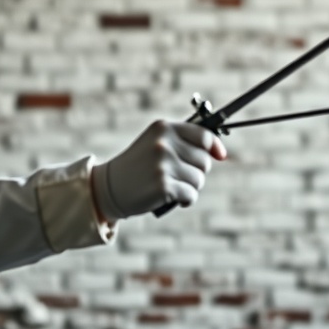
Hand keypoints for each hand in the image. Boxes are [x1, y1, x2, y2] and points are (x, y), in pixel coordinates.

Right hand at [90, 121, 225, 221]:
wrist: (109, 187)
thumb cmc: (137, 166)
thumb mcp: (155, 144)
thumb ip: (182, 143)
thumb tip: (219, 153)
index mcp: (163, 128)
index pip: (203, 135)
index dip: (214, 147)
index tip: (219, 155)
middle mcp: (164, 143)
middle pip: (204, 161)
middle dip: (195, 171)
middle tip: (176, 175)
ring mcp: (163, 164)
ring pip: (199, 180)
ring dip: (189, 187)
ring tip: (170, 186)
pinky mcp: (163, 185)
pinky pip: (191, 195)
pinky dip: (184, 200)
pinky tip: (170, 198)